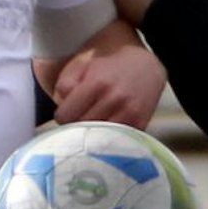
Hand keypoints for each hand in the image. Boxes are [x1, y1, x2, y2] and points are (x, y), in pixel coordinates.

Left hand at [48, 36, 165, 129]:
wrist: (146, 68)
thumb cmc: (109, 68)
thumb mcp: (83, 66)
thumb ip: (65, 84)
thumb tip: (61, 108)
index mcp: (96, 84)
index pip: (65, 116)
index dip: (63, 116)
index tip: (67, 114)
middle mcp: (113, 100)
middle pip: (80, 129)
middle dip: (76, 126)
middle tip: (80, 120)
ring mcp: (128, 115)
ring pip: (96, 139)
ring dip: (91, 136)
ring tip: (92, 125)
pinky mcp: (139, 126)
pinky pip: (114, 142)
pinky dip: (107, 139)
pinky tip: (106, 131)